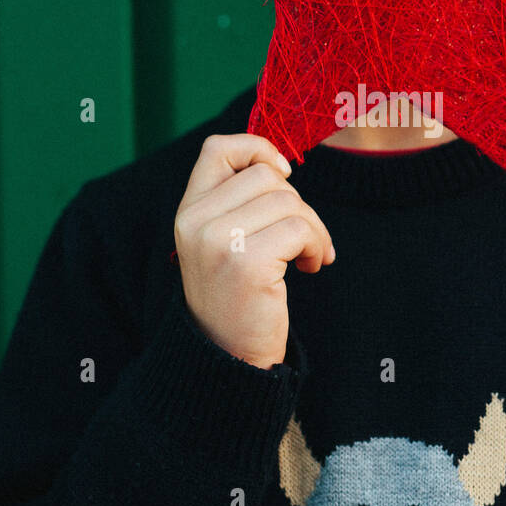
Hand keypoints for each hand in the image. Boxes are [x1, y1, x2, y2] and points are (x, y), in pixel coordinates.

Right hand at [174, 134, 333, 368]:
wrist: (229, 356)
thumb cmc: (237, 296)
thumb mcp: (223, 240)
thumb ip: (239, 202)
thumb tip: (279, 163)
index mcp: (189, 211)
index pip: (218, 149)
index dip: (258, 150)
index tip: (284, 175)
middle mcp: (195, 221)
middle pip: (267, 176)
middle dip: (298, 203)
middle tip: (303, 237)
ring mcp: (217, 240)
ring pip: (289, 201)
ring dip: (313, 229)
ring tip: (308, 255)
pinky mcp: (246, 262)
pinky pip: (299, 229)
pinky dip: (316, 246)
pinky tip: (309, 267)